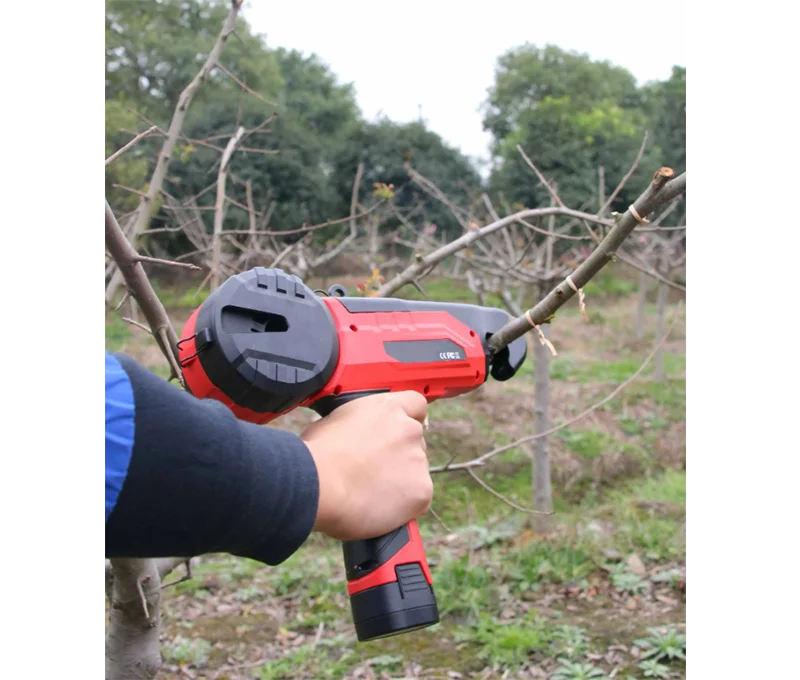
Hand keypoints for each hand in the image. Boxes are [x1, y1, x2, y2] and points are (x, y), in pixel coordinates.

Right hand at [300, 391, 431, 540]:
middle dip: (399, 455)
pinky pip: (417, 499)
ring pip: (416, 472)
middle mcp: (409, 429)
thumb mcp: (333, 422)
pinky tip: (378, 507)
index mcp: (387, 408)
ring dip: (400, 482)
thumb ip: (355, 425)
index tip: (398, 433)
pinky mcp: (422, 490)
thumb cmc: (316, 455)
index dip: (409, 419)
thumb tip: (352, 437)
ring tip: (369, 493)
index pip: (416, 405)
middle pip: (415, 442)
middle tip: (374, 471)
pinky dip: (403, 506)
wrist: (319, 485)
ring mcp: (418, 460)